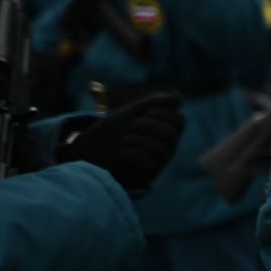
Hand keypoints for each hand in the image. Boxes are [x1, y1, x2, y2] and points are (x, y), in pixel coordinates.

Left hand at [56, 93, 184, 191]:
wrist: (91, 151)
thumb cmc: (115, 131)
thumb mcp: (133, 112)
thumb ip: (155, 102)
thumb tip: (179, 97)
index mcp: (167, 130)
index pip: (179, 120)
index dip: (161, 112)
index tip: (143, 113)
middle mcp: (168, 146)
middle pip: (171, 133)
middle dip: (146, 125)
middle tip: (132, 127)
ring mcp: (160, 161)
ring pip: (160, 148)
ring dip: (135, 139)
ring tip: (124, 140)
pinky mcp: (148, 174)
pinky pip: (150, 163)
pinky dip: (131, 154)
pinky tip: (121, 153)